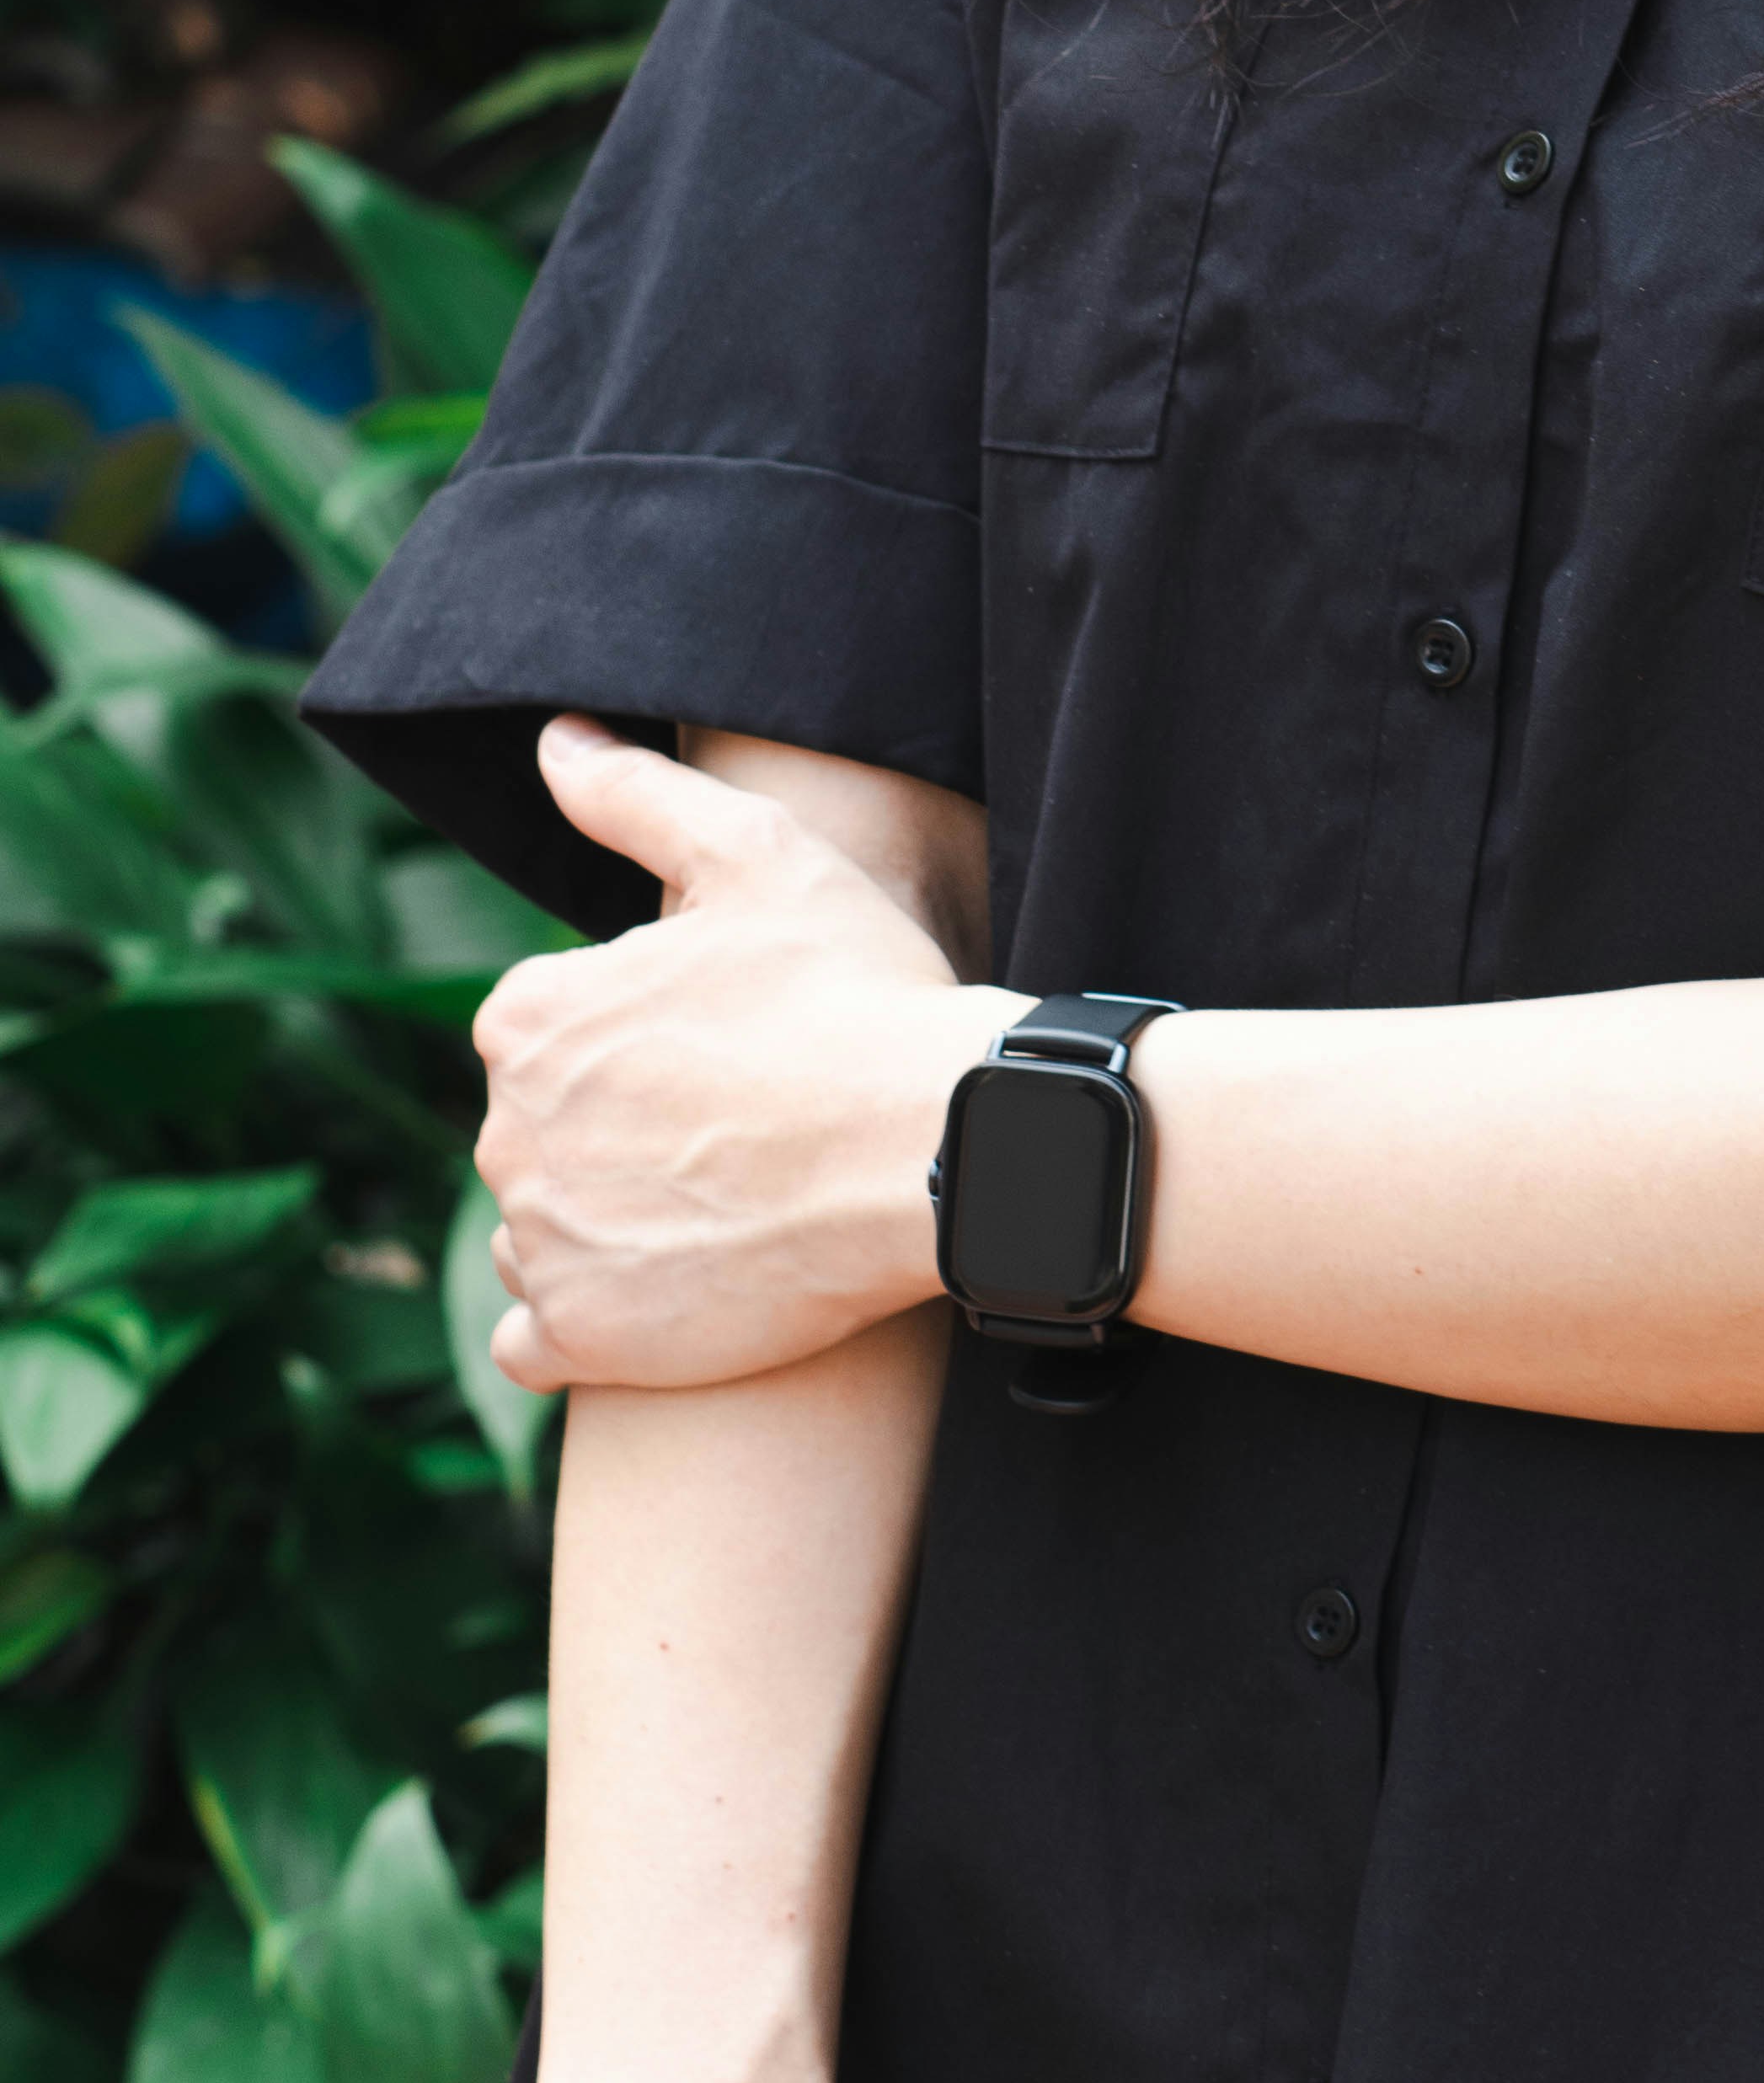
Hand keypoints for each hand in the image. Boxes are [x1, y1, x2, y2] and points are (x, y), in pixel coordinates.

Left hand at [475, 719, 1021, 1394]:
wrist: (938, 1149)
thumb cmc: (857, 990)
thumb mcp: (756, 854)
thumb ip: (634, 795)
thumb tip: (553, 741)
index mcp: (527, 1016)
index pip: (543, 1025)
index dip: (635, 1029)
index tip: (719, 1039)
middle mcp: (506, 1134)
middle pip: (541, 1127)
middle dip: (616, 1125)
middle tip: (736, 1119)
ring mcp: (542, 1244)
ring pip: (539, 1225)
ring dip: (602, 1217)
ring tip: (719, 1200)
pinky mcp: (582, 1341)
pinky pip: (534, 1336)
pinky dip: (582, 1317)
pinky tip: (661, 1286)